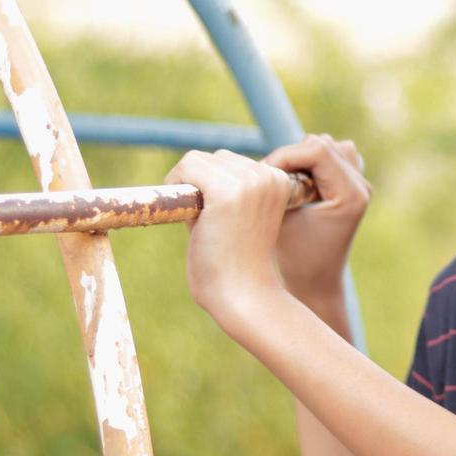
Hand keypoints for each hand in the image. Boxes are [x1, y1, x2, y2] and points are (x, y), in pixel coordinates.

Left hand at [163, 148, 293, 333]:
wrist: (244, 296)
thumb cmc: (237, 265)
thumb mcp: (242, 217)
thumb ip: (226, 191)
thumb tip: (192, 165)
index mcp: (279, 181)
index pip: (233, 162)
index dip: (213, 186)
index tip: (216, 218)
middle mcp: (268, 176)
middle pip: (216, 158)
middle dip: (201, 184)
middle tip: (204, 222)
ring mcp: (248, 183)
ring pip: (199, 159)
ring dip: (188, 184)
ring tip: (199, 221)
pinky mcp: (226, 192)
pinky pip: (188, 166)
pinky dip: (176, 183)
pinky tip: (184, 213)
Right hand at [262, 134, 370, 297]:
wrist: (317, 283)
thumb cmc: (294, 257)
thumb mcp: (279, 219)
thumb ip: (274, 186)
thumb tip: (247, 162)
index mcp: (350, 194)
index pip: (316, 150)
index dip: (285, 155)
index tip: (263, 173)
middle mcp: (361, 186)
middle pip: (322, 143)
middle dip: (291, 156)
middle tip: (270, 178)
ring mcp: (359, 184)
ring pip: (327, 145)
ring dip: (301, 157)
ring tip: (284, 180)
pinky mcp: (351, 185)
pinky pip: (332, 155)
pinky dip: (311, 161)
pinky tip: (296, 182)